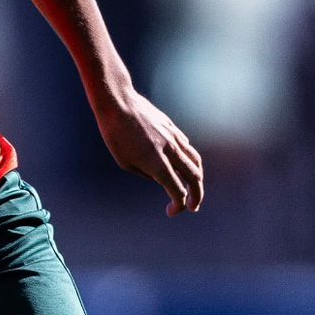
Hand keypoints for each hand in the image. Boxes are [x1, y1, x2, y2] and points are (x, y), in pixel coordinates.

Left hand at [94, 87, 203, 215]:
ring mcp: (174, 138)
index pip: (177, 190)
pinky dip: (190, 161)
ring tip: (195, 189)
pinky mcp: (173, 129)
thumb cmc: (115, 135)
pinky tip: (184, 167)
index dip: (179, 205)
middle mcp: (170, 151)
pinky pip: (187, 148)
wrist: (119, 104)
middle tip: (193, 207)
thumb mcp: (126, 162)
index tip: (172, 211)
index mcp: (157, 163)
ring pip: (196, 161)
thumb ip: (147, 173)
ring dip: (198, 178)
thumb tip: (161, 178)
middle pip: (194, 177)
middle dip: (197, 195)